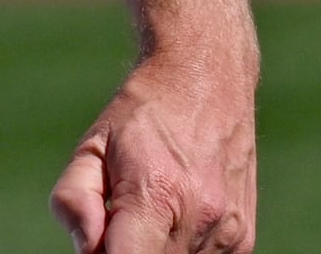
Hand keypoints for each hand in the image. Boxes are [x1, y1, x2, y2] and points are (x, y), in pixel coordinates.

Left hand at [52, 48, 255, 252]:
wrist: (207, 84)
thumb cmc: (142, 115)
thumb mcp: (92, 146)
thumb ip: (76, 200)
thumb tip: (84, 249)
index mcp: (157, 194)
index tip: (98, 243)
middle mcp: (200, 219)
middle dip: (125, 251)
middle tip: (118, 216)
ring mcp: (228, 234)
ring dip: (154, 249)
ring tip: (151, 209)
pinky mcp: (244, 242)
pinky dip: (179, 248)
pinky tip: (175, 214)